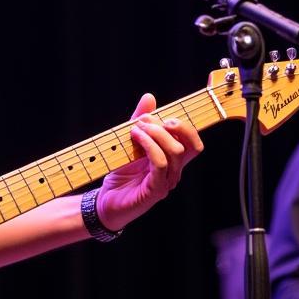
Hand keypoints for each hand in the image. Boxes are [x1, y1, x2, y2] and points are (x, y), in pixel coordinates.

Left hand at [96, 93, 203, 231]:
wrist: (105, 201)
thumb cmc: (120, 173)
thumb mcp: (129, 141)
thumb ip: (140, 120)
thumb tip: (150, 97)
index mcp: (172, 160)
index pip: (193, 141)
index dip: (184, 125)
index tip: (162, 114)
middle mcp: (174, 171)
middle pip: (189, 144)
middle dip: (170, 125)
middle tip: (144, 120)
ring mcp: (167, 182)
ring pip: (175, 151)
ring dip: (156, 133)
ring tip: (136, 128)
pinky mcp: (155, 190)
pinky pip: (161, 163)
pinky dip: (149, 146)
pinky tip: (136, 138)